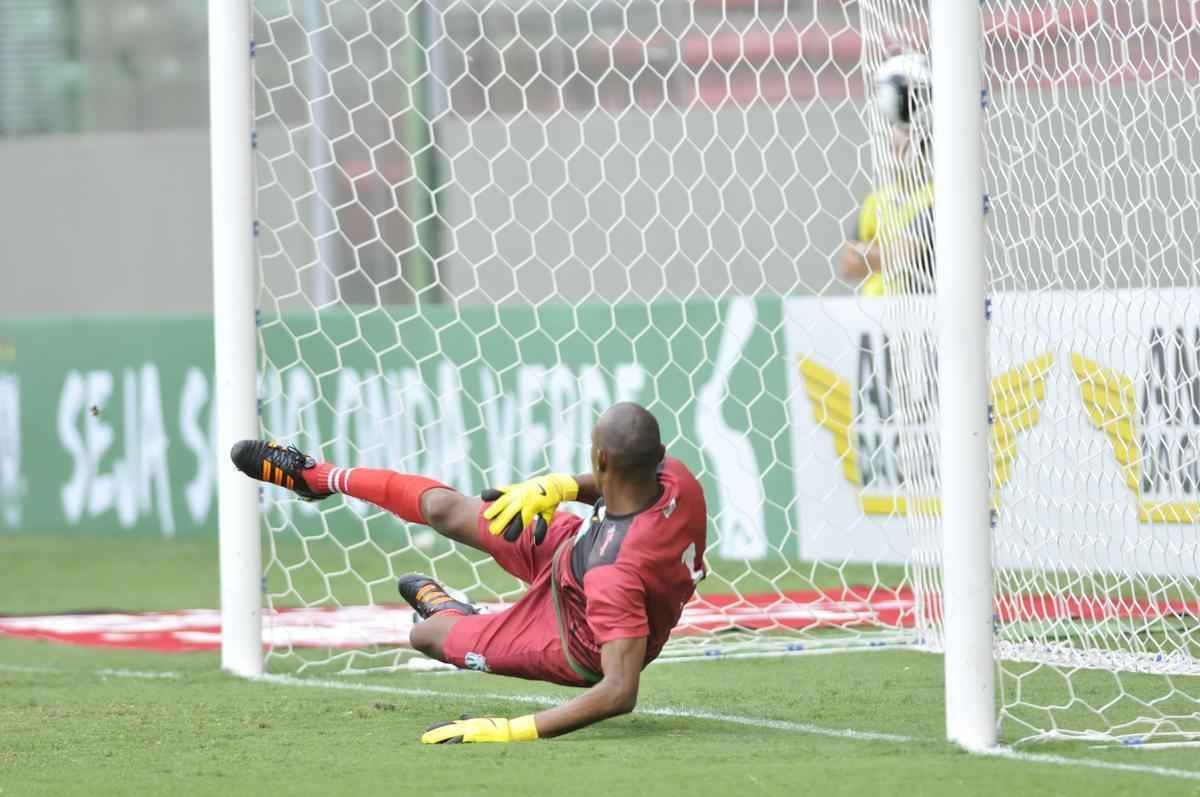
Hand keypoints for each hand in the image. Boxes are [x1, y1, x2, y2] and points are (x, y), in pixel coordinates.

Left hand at [421, 715, 538, 743]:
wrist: (507, 730)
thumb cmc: (496, 726)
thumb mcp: (481, 720)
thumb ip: (470, 718)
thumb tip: (463, 715)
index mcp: (467, 722)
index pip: (448, 723)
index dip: (437, 726)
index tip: (426, 729)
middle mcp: (467, 726)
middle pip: (447, 729)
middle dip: (435, 734)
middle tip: (423, 738)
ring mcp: (471, 731)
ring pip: (451, 734)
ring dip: (439, 739)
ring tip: (429, 742)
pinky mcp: (475, 737)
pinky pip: (460, 741)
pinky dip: (452, 743)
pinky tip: (445, 747)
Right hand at [481, 473, 578, 543]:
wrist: (553, 484)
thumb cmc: (550, 503)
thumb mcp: (548, 515)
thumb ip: (542, 528)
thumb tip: (537, 543)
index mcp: (533, 507)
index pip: (522, 520)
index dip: (515, 530)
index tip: (508, 539)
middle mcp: (524, 499)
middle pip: (510, 512)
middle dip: (502, 522)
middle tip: (492, 532)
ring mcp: (518, 492)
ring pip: (504, 501)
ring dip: (494, 508)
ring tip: (486, 517)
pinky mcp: (514, 487)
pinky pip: (502, 489)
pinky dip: (493, 492)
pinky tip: (483, 496)